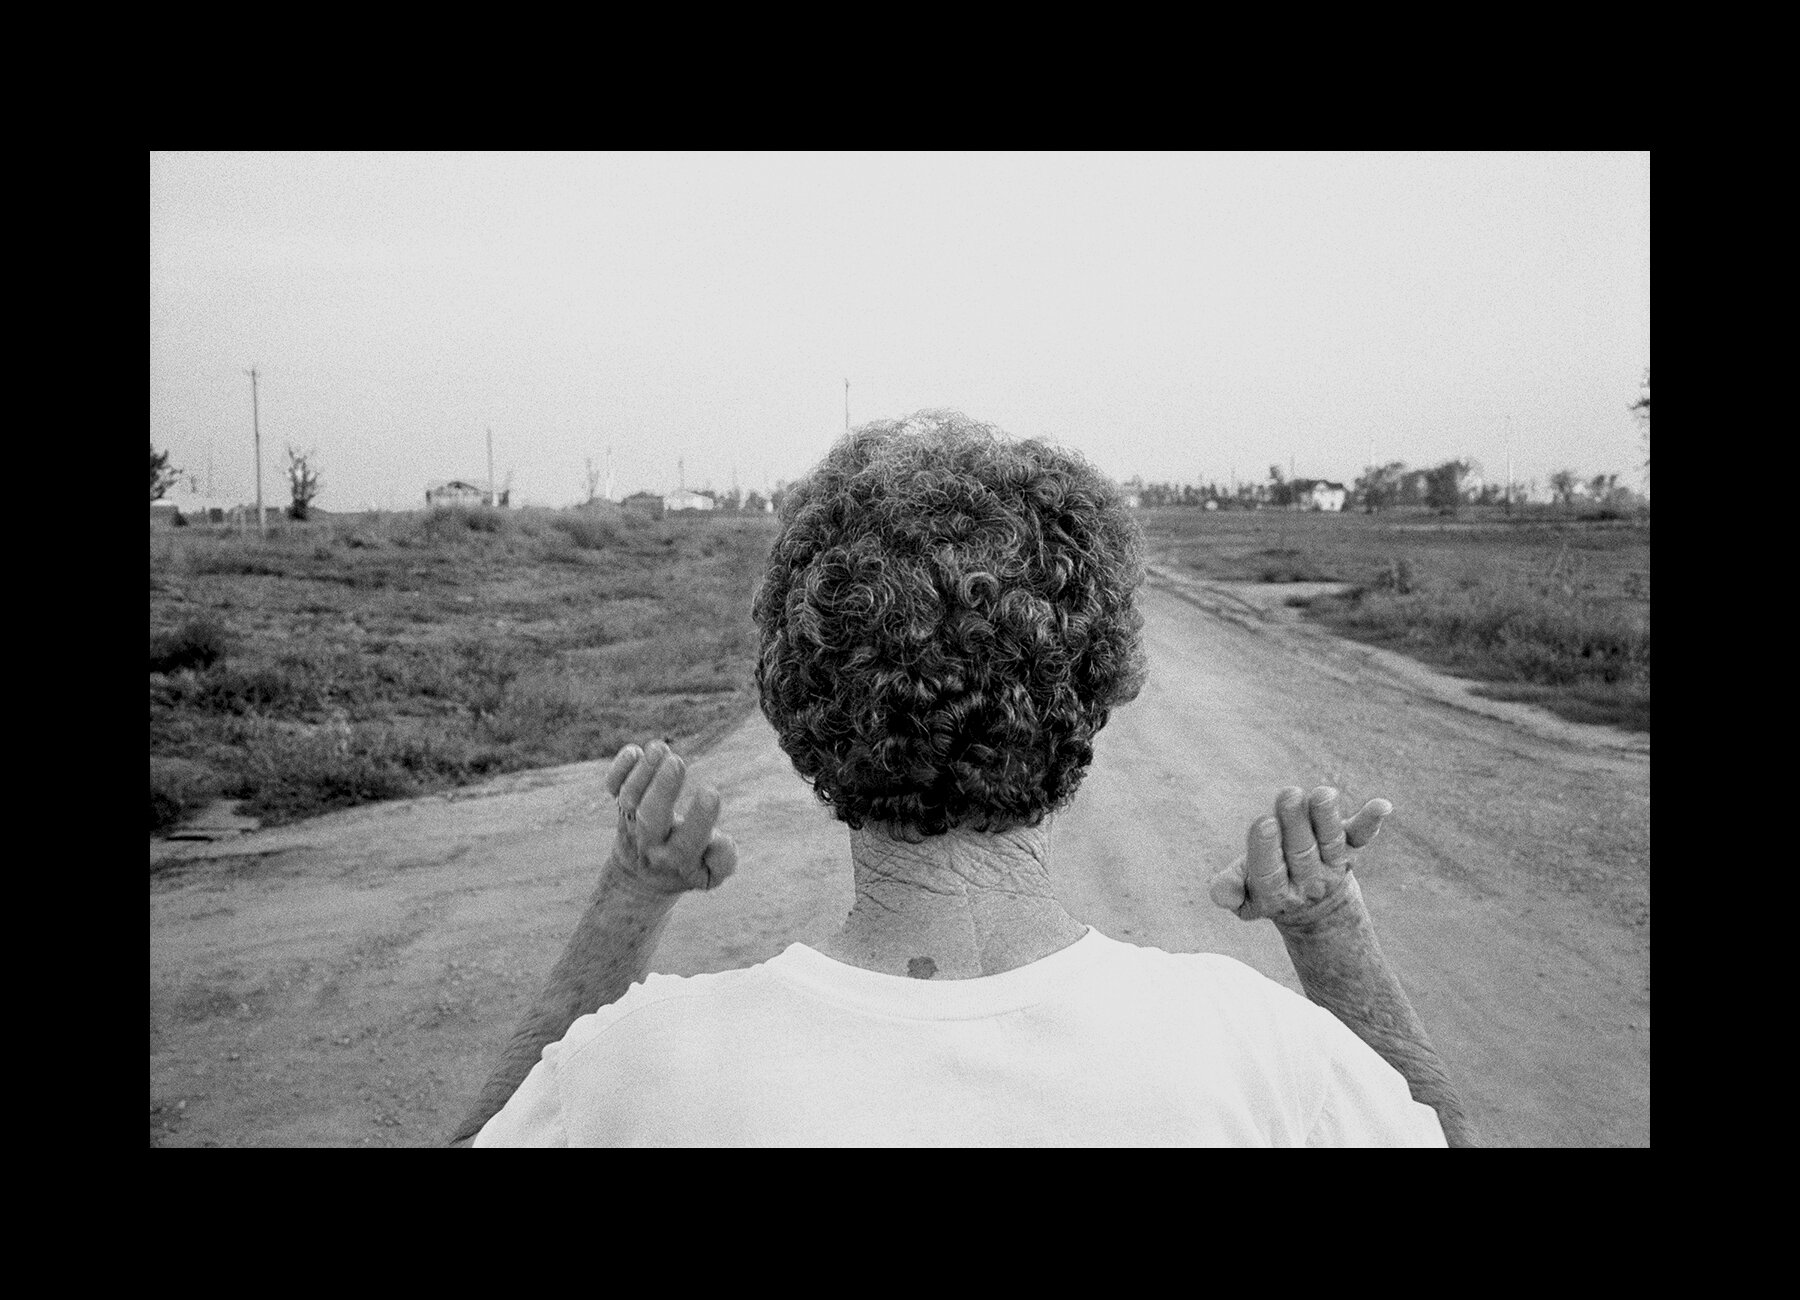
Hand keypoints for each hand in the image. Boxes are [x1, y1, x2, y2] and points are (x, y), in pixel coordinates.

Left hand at [604, 740, 738, 896]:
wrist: (642, 875)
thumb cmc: (687, 867)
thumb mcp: (710, 874)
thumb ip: (723, 861)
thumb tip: (720, 841)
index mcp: (675, 859)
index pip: (687, 842)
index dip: (700, 818)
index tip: (711, 792)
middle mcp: (648, 840)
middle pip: (650, 817)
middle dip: (662, 789)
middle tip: (676, 763)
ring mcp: (631, 820)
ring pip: (630, 797)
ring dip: (643, 771)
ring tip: (660, 748)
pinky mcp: (621, 803)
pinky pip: (613, 786)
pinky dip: (618, 769)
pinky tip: (634, 751)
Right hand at [1208, 786, 1391, 926]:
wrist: (1310, 903)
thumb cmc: (1263, 882)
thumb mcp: (1241, 887)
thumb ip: (1227, 889)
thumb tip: (1219, 894)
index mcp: (1275, 895)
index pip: (1269, 873)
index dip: (1267, 849)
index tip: (1264, 823)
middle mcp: (1308, 883)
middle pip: (1301, 853)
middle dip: (1296, 824)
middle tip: (1288, 795)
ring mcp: (1332, 865)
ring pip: (1331, 842)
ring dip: (1327, 818)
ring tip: (1323, 793)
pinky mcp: (1350, 848)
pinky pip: (1362, 836)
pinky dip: (1371, 821)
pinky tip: (1383, 806)